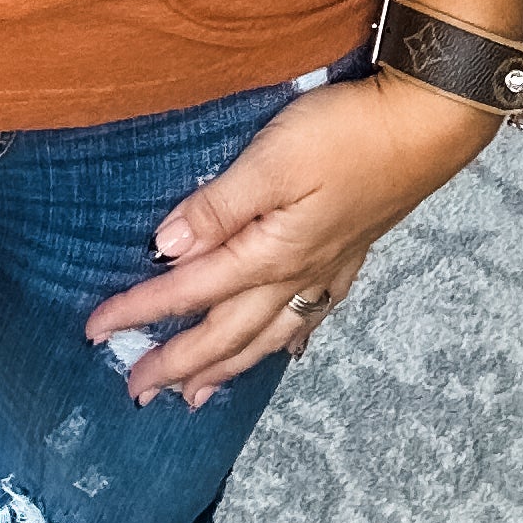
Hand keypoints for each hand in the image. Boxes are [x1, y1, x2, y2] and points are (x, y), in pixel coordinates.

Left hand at [83, 70, 500, 407]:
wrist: (427, 125)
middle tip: (136, 391)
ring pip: (266, 334)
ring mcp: (327, 268)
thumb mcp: (273, 159)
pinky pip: (310, 314)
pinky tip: (286, 349)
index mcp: (270, 253)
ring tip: (197, 397)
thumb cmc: (347, 133)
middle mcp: (297, 274)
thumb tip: (166, 248)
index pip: (190, 290)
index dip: (141, 311)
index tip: (95, 332)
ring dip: (227, 367)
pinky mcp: (351, 252)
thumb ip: (219, 204)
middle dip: (178, 363)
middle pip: (226, 331)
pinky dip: (289, 339)